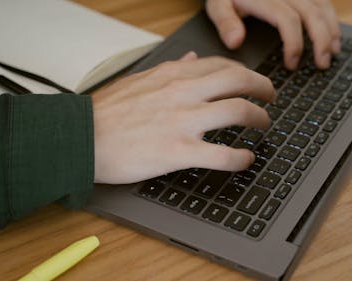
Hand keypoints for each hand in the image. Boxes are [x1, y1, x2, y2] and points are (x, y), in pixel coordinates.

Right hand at [91, 52, 274, 183]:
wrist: (80, 137)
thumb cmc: (105, 112)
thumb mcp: (139, 79)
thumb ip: (170, 69)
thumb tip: (192, 59)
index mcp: (172, 75)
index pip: (221, 65)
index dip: (245, 72)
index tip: (252, 81)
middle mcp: (182, 93)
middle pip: (239, 81)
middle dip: (264, 87)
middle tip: (271, 97)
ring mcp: (182, 121)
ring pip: (238, 111)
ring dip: (260, 118)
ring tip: (264, 125)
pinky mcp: (177, 151)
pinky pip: (222, 154)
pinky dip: (242, 158)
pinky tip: (246, 159)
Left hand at [206, 0, 340, 69]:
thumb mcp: (218, 4)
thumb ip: (225, 22)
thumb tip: (235, 42)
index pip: (287, 20)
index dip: (293, 44)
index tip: (292, 65)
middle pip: (312, 13)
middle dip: (321, 40)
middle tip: (322, 64)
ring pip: (322, 5)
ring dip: (331, 29)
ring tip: (334, 52)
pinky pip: (323, 0)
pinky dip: (331, 17)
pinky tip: (333, 32)